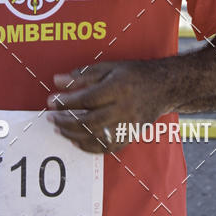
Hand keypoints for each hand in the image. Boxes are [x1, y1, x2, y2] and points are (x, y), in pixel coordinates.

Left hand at [46, 60, 175, 152]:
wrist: (164, 87)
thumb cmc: (134, 74)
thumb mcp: (109, 67)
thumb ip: (83, 75)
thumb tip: (57, 81)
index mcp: (118, 89)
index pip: (87, 99)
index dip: (66, 102)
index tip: (50, 102)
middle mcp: (124, 109)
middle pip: (89, 122)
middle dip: (65, 122)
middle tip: (50, 118)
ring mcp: (128, 125)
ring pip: (96, 137)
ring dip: (73, 135)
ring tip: (59, 129)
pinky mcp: (130, 136)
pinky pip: (107, 147)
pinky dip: (89, 147)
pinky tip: (76, 140)